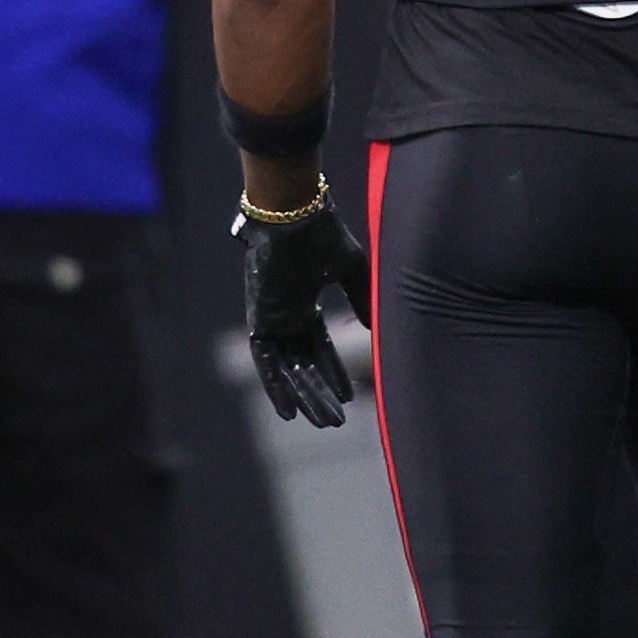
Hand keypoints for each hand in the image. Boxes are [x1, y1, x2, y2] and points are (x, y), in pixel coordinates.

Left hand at [235, 185, 370, 427]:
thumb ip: (362, 299)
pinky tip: (289, 413)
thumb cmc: (322, 234)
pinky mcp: (260, 320)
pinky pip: (266, 363)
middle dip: (320, 393)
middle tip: (336, 422)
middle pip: (303, 365)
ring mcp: (271, 319)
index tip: (348, 397)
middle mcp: (286, 316)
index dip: (333, 373)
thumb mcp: (351, 270)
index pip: (319, 347)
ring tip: (324, 423)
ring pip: (288, 369)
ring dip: (304, 397)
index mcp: (304, 303)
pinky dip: (276, 387)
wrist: (293, 214)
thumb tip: (377, 330)